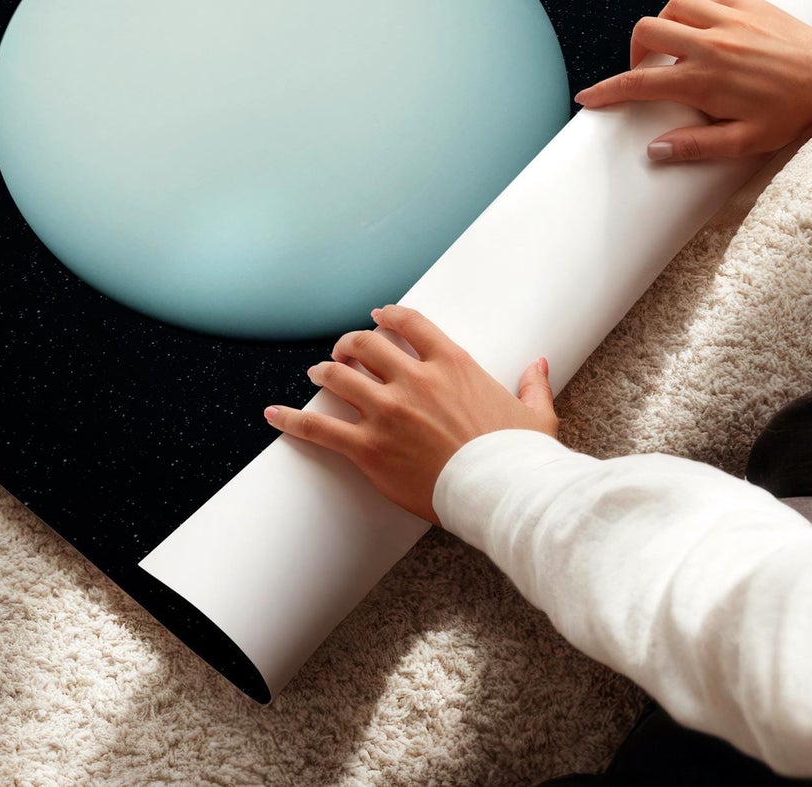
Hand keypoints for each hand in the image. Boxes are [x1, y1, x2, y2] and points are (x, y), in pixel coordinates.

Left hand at [263, 304, 556, 524]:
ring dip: (324, 372)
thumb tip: (539, 364)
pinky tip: (273, 414)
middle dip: (350, 344)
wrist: (503, 493)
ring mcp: (388, 412)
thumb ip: (532, 385)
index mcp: (452, 364)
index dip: (388, 317)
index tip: (377, 317)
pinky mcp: (369, 448)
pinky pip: (320, 428)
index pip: (409, 323)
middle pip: (366, 345)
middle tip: (343, 350)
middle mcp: (414, 380)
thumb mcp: (534, 415)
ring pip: (339, 377)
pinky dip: (292, 419)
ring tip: (316, 374)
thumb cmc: (519, 457)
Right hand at [574, 0, 811, 162]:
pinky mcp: (746, 1)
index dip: (606, 91)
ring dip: (665, 25)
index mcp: (703, 80)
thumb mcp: (746, 141)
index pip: (639, 84)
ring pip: (673, 6)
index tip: (588, 97)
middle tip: (645, 69)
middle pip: (646, 31)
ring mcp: (727, 18)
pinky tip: (711, 30)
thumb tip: (654, 150)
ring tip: (676, 46)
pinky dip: (699, 11)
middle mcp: (708, 44)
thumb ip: (696, 146)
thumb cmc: (791, 112)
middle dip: (634, 50)